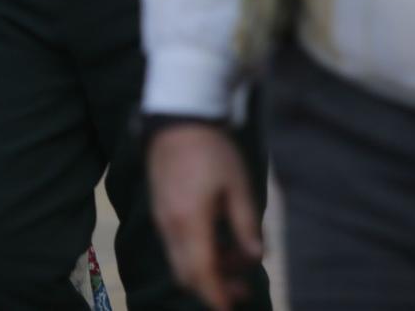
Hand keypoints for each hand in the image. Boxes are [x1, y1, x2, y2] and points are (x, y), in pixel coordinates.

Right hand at [148, 124, 263, 310]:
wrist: (176, 122)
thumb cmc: (212, 151)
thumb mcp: (239, 186)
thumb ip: (246, 225)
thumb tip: (255, 256)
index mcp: (190, 221)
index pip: (201, 273)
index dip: (216, 296)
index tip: (230, 308)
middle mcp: (170, 226)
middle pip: (187, 275)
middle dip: (213, 289)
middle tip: (243, 289)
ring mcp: (161, 219)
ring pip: (179, 262)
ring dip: (205, 272)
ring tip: (235, 261)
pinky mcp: (159, 212)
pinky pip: (174, 247)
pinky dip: (195, 256)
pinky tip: (216, 243)